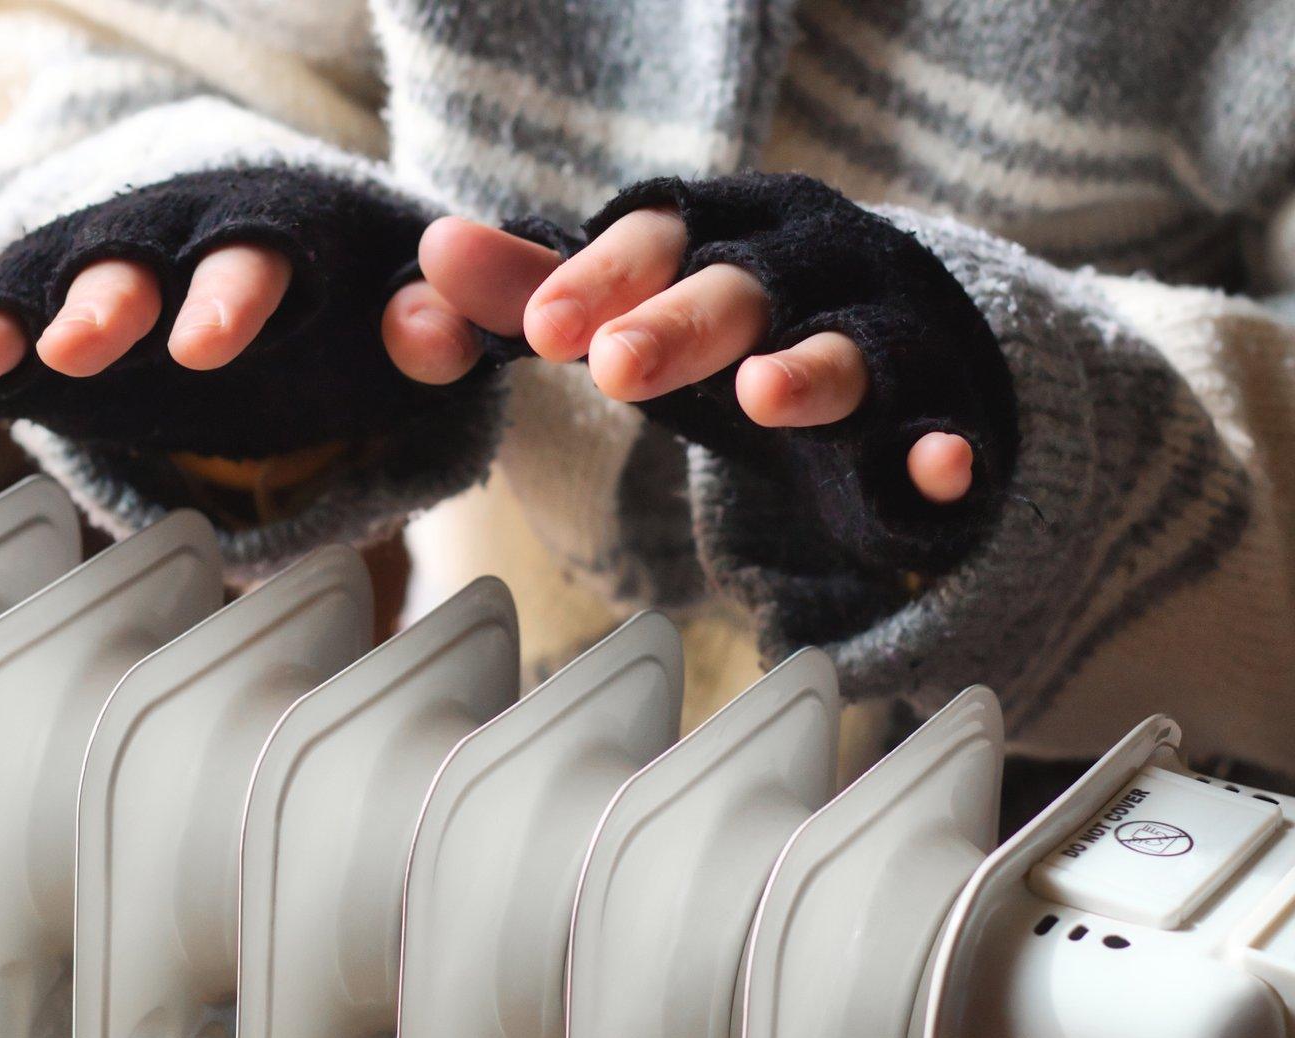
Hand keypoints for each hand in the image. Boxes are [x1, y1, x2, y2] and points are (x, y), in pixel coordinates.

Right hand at [0, 245, 485, 403]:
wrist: (262, 268)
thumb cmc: (347, 302)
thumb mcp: (410, 311)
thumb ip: (444, 323)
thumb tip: (448, 326)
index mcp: (263, 246)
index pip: (251, 260)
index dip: (231, 294)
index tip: (211, 343)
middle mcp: (167, 257)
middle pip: (132, 270)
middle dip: (108, 304)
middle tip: (88, 345)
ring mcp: (95, 288)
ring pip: (41, 298)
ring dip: (7, 326)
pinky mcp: (40, 327)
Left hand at [416, 211, 973, 503]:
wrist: (902, 356)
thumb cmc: (733, 324)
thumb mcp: (634, 307)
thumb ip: (530, 289)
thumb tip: (426, 256)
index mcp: (722, 229)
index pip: (654, 236)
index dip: (597, 277)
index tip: (539, 330)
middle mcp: (809, 265)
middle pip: (742, 286)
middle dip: (679, 322)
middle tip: (613, 366)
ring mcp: (886, 334)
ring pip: (853, 347)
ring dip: (811, 369)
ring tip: (763, 395)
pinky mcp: (942, 412)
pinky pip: (947, 429)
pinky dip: (943, 450)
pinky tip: (935, 472)